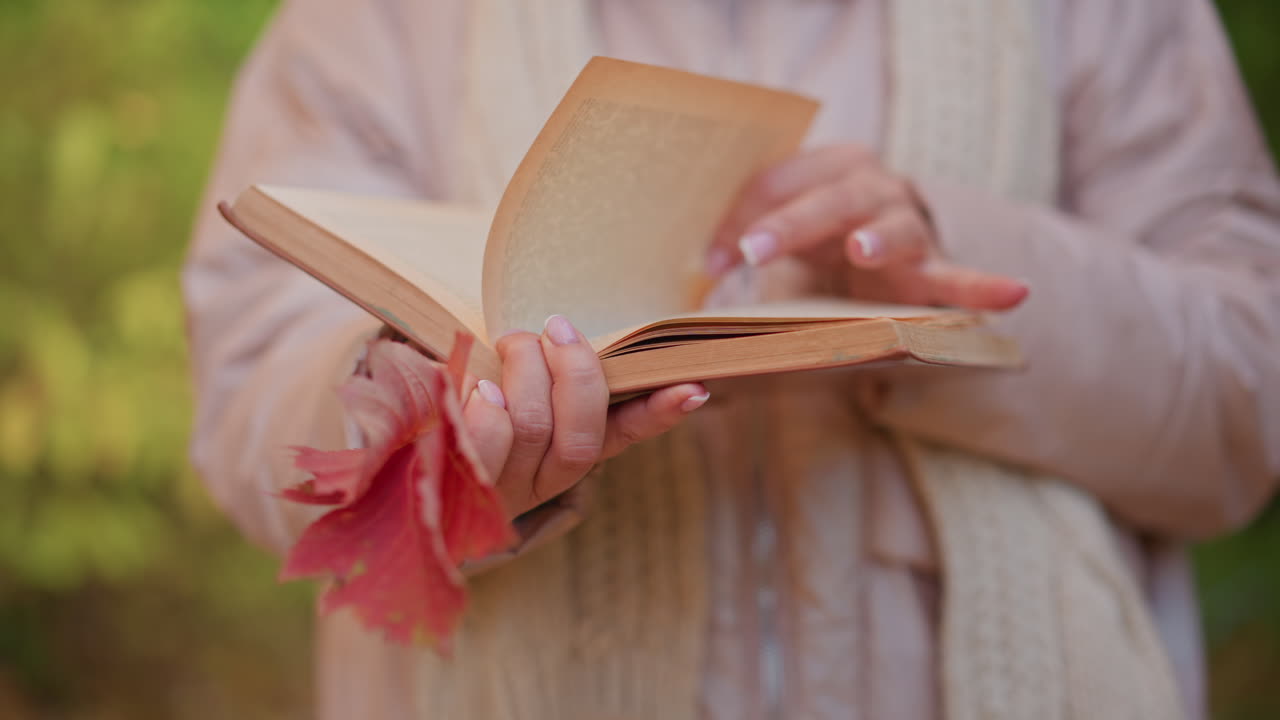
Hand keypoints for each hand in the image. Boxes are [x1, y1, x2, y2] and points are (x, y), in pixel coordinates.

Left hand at [460, 314, 708, 519]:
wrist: (384, 452)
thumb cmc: (452, 398)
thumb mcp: (497, 374)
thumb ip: (534, 362)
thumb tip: (560, 324)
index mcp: (564, 449)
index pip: (621, 434)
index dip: (658, 413)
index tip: (694, 387)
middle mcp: (540, 478)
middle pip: (578, 434)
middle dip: (575, 372)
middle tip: (554, 328)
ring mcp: (500, 488)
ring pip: (535, 430)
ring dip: (525, 374)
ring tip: (508, 344)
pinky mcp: (459, 487)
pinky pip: (485, 447)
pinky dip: (487, 411)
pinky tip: (480, 391)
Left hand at [705, 144, 1027, 309]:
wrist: (871, 255)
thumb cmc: (814, 239)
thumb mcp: (776, 231)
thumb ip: (743, 236)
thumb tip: (702, 265)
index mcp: (827, 166)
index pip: (780, 180)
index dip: (742, 216)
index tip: (711, 258)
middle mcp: (873, 186)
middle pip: (831, 199)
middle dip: (790, 224)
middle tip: (753, 251)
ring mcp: (909, 225)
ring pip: (894, 228)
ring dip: (877, 238)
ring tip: (860, 250)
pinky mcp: (933, 269)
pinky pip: (960, 279)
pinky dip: (985, 288)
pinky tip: (1014, 296)